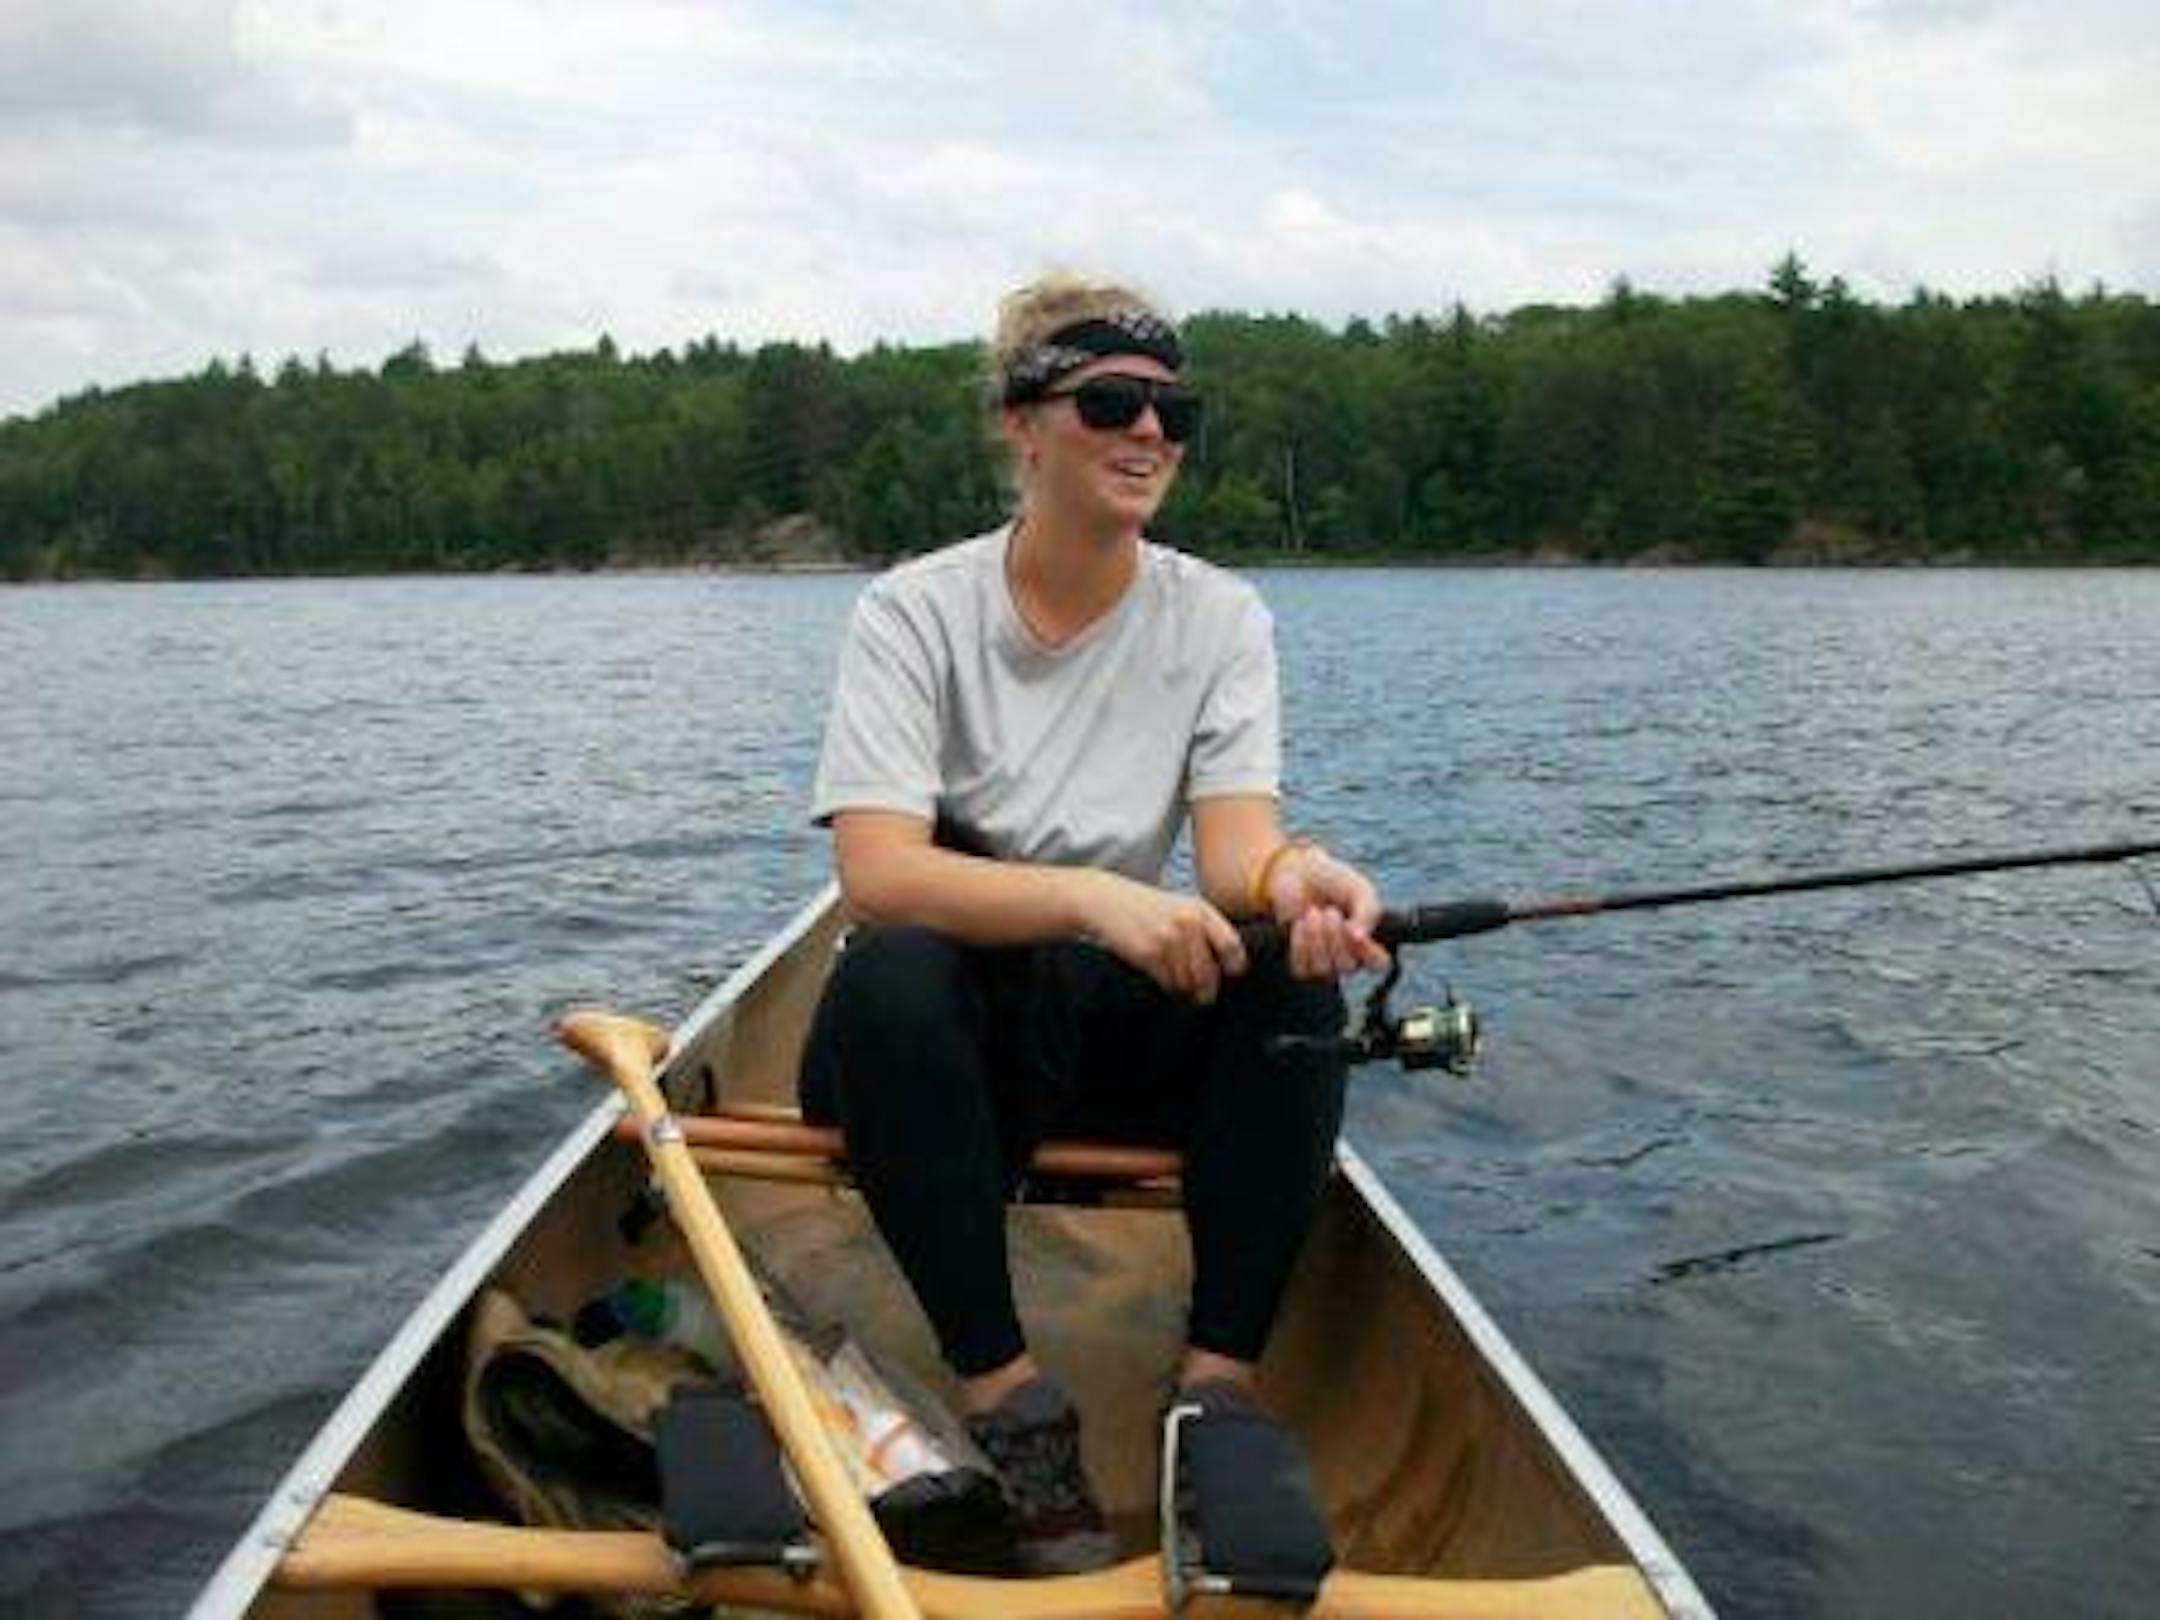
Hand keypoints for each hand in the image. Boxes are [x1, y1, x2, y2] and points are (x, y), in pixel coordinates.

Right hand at [1077, 870, 1247, 1002]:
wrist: (1105, 901)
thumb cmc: (1146, 908)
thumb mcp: (1182, 907)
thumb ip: (1207, 929)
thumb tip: (1232, 964)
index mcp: (1201, 910)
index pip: (1231, 946)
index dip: (1233, 966)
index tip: (1229, 973)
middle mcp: (1188, 922)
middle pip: (1210, 972)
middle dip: (1206, 988)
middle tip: (1203, 992)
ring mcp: (1168, 938)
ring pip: (1188, 981)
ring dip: (1183, 986)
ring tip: (1173, 974)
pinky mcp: (1149, 953)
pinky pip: (1168, 982)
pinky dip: (1165, 983)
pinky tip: (1157, 970)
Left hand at [1267, 848, 1389, 979]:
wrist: (1299, 873)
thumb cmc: (1334, 882)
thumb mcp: (1360, 890)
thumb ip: (1368, 911)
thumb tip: (1360, 936)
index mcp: (1367, 940)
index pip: (1379, 963)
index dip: (1370, 952)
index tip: (1358, 932)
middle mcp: (1347, 955)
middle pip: (1348, 966)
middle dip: (1337, 937)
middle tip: (1331, 912)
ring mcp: (1323, 960)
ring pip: (1324, 970)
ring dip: (1318, 941)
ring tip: (1314, 913)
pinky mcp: (1299, 959)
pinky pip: (1302, 969)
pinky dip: (1301, 946)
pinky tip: (1300, 924)